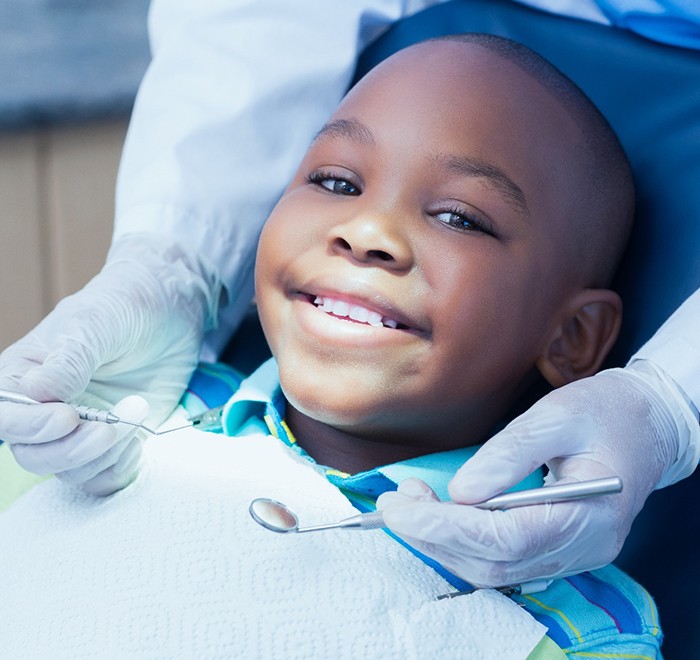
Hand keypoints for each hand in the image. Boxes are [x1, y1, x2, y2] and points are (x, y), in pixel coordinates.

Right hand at [0, 232, 219, 494]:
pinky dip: (120, 468)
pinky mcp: (114, 443)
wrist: (169, 311)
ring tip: (135, 413)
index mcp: (24, 378)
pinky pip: (104, 478)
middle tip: (111, 428)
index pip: (6, 418)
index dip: (30, 428)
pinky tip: (138, 439)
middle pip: (35, 456)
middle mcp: (45, 411)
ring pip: (72, 472)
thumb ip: (68, 360)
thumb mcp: (94, 324)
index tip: (68, 417)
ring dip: (105, 454)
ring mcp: (81, 430)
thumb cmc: (122, 307)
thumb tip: (38, 392)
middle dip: (74, 450)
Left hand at [377, 362, 689, 585]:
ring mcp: (571, 555)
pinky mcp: (556, 549)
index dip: (445, 527)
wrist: (646, 425)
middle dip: (433, 536)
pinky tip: (436, 518)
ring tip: (409, 504)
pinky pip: (501, 562)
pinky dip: (460, 545)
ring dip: (441, 543)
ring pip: (493, 571)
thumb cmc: (605, 413)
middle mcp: (582, 548)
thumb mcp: (557, 415)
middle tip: (395, 501)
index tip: (400, 506)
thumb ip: (509, 454)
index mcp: (589, 515)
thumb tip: (460, 491)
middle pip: (493, 563)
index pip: (505, 539)